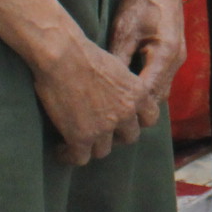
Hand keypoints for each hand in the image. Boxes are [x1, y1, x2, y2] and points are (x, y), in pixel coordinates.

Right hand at [31, 33, 149, 164]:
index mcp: (138, 94)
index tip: (125, 120)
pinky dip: (70, 156)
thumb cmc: (84, 54)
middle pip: (129, 138)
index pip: (150, 119)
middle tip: (99, 130)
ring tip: (78, 142)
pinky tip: (61, 150)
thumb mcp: (116, 66)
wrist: (62, 55)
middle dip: (116, 136)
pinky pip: (80, 158)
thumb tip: (117, 94)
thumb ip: (123, 86)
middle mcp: (126, 113)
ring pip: (103, 151)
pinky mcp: (81, 137)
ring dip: (92, 146)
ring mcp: (104, 128)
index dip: (138, 121)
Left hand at [106, 0, 186, 127]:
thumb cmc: (141, 2)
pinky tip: (129, 90)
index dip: (129, 106)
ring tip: (119, 109)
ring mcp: (177, 58)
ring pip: (160, 90)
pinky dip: (147, 87)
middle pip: (156, 97)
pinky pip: (161, 79)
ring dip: (143, 100)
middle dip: (137, 109)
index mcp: (164, 54)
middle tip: (112, 119)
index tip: (109, 115)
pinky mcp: (174, 53)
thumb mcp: (124, 30)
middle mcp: (175, 60)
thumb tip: (105, 86)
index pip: (147, 92)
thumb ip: (118, 59)